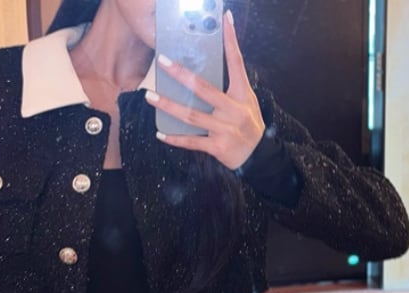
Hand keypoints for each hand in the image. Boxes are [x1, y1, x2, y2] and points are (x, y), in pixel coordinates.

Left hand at [145, 11, 264, 170]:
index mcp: (242, 94)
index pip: (236, 62)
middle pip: (203, 89)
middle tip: (162, 62)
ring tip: (150, 96)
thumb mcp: (246, 103)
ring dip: (168, 106)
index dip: (231, 40)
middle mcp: (234, 110)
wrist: (259, 157)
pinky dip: (175, 139)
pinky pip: (192, 142)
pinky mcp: (218, 147)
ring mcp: (225, 129)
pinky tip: (161, 134)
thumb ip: (229, 88)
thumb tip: (203, 74)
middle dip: (181, 74)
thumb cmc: (248, 125)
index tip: (225, 19)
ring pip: (191, 115)